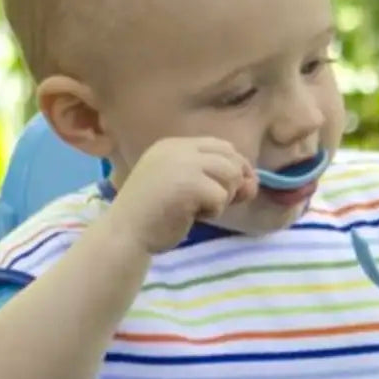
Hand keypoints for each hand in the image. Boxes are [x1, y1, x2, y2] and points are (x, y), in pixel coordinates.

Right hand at [108, 137, 257, 253]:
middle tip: (215, 203)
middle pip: (231, 158)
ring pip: (231, 175)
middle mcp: (178, 148)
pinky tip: (192, 216)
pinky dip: (213, 211)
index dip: (234, 168)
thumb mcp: (184, 187)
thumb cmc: (155, 215)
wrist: (126, 233)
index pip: (221, 146)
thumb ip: (214, 179)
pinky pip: (221, 196)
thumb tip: (252, 183)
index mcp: (173, 145)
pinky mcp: (189, 184)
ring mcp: (183, 164)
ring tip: (200, 208)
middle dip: (233, 183)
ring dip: (223, 197)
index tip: (230, 190)